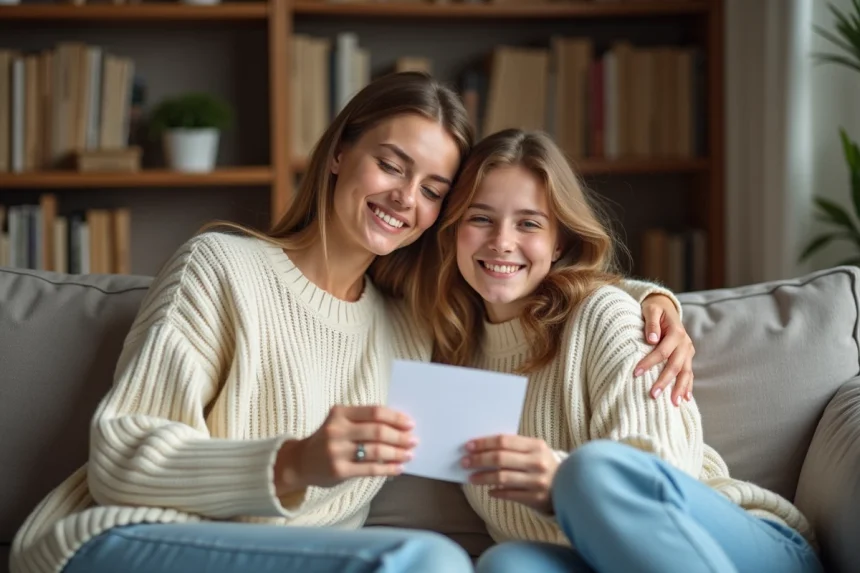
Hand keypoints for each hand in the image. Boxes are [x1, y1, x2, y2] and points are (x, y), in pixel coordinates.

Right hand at [274, 405, 416, 494]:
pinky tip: (398, 468)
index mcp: (339, 413)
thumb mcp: (339, 422)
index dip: (395, 417)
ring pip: (376, 451)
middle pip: (377, 431)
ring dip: (397, 453)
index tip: (410, 423)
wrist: (299, 462)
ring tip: (409, 454)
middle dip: (400, 436)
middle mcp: (337, 430)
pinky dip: (388, 468)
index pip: (374, 412)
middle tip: (413, 440)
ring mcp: (337, 451)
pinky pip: (370, 469)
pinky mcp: (339, 471)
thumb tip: (399, 426)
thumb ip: (363, 421)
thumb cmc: (327, 439)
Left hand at [462, 434, 557, 514]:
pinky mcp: (536, 498)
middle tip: (464, 462)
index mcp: (536, 446)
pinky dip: (496, 492)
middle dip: (479, 459)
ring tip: (471, 478)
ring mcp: (537, 481)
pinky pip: (509, 494)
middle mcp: (537, 462)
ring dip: (483, 477)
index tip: (468, 446)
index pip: (504, 441)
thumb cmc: (543, 465)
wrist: (569, 486)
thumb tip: (481, 447)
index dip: (484, 443)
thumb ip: (514, 447)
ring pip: (502, 477)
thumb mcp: (535, 451)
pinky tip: (489, 491)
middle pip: (500, 458)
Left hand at [636, 294, 694, 405]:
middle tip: (653, 395)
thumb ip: (651, 323)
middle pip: (675, 365)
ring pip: (685, 372)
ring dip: (679, 388)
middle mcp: (685, 343)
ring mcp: (688, 351)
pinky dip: (688, 386)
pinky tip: (685, 399)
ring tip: (673, 404)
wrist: (666, 307)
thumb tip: (652, 339)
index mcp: (677, 332)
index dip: (650, 362)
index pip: (662, 351)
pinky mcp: (687, 357)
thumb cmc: (654, 309)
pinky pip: (689, 373)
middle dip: (664, 381)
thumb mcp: (651, 310)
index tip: (636, 373)